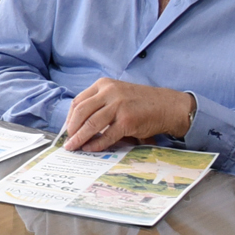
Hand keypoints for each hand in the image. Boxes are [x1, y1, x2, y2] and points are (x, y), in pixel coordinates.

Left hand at [61, 78, 193, 152]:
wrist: (166, 106)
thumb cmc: (141, 103)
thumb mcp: (117, 95)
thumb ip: (100, 104)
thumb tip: (79, 125)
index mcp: (104, 85)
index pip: (78, 101)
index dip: (69, 117)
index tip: (68, 129)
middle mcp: (110, 92)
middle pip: (81, 111)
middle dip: (71, 129)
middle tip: (68, 141)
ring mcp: (118, 105)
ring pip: (91, 124)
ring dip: (79, 138)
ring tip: (73, 147)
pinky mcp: (127, 120)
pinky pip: (106, 135)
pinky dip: (96, 144)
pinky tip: (90, 149)